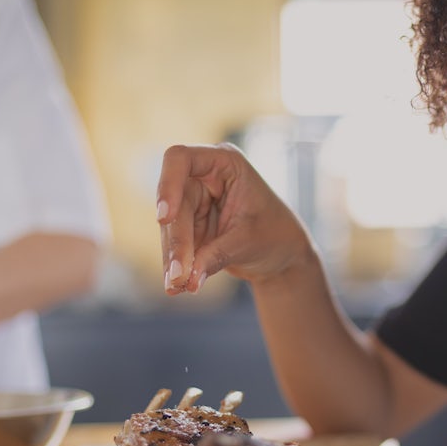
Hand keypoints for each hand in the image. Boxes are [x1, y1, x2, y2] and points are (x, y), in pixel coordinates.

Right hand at [156, 143, 313, 293]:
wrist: (282, 254)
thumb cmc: (275, 235)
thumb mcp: (248, 242)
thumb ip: (217, 255)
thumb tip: (187, 279)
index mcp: (224, 164)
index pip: (180, 159)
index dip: (167, 185)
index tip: (164, 218)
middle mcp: (204, 178)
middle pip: (174, 204)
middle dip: (177, 242)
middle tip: (179, 275)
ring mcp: (194, 202)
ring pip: (170, 228)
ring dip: (172, 258)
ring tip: (177, 287)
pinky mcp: (188, 226)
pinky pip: (174, 245)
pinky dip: (176, 265)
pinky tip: (177, 287)